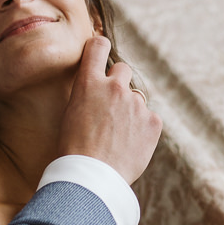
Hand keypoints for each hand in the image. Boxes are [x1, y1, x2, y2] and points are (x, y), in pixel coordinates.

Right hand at [58, 36, 161, 184]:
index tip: (100, 52)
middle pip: (122, 69)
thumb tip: (99, 92)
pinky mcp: (153, 122)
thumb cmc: (72, 151)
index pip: (98, 46)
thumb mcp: (70, 115)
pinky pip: (149, 119)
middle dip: (117, 83)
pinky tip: (130, 146)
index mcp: (89, 82)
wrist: (90, 178)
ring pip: (135, 99)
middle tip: (110, 106)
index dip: (99, 48)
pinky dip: (142, 130)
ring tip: (117, 136)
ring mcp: (136, 104)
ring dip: (129, 110)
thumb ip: (88, 97)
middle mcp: (115, 87)